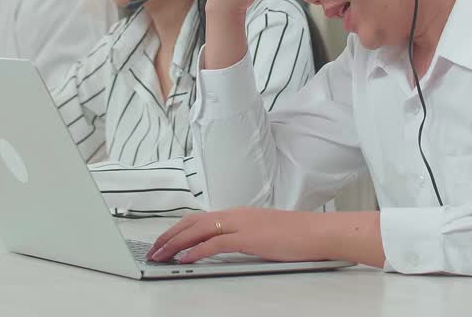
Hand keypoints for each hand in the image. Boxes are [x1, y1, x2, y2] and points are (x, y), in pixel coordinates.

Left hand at [148, 208, 383, 265]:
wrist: (318, 232)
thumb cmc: (296, 235)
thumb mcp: (262, 233)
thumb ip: (242, 236)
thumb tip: (226, 245)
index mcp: (237, 213)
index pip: (199, 218)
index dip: (177, 229)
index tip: (164, 240)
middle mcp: (235, 215)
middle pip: (192, 222)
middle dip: (169, 236)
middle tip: (153, 249)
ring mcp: (241, 225)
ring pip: (198, 231)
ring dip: (175, 244)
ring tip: (160, 254)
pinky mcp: (248, 238)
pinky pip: (214, 243)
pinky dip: (195, 251)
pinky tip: (185, 259)